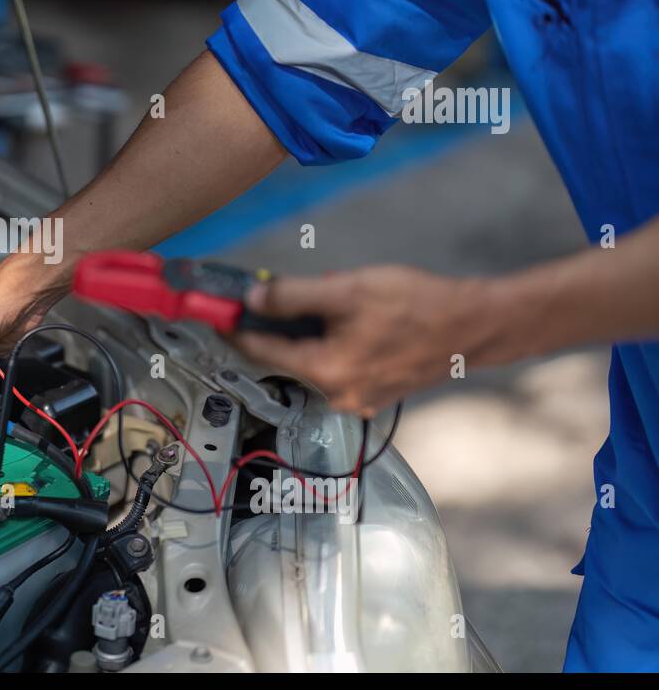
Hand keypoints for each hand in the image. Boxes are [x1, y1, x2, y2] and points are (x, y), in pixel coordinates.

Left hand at [232, 265, 487, 416]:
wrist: (474, 325)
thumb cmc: (417, 305)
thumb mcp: (347, 291)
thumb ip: (293, 296)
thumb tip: (253, 300)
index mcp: (327, 373)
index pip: (261, 352)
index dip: (235, 329)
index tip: (215, 314)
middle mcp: (337, 395)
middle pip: (285, 359)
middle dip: (275, 328)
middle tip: (266, 297)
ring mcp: (357, 399)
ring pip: (311, 361)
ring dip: (304, 335)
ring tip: (324, 304)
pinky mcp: (373, 393)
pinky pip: (335, 366)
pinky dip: (328, 344)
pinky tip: (344, 322)